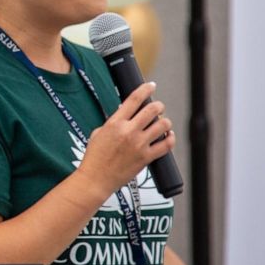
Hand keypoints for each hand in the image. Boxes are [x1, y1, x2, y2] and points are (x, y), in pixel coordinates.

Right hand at [80, 82, 174, 196]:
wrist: (96, 179)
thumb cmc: (94, 156)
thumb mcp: (99, 133)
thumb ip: (113, 122)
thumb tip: (126, 114)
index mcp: (115, 123)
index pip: (134, 99)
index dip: (145, 89)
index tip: (151, 85)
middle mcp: (129, 132)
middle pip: (152, 109)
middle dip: (158, 105)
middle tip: (158, 106)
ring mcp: (139, 145)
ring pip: (163, 125)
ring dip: (165, 121)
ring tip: (163, 122)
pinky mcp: (146, 158)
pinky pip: (166, 145)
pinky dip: (170, 138)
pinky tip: (168, 136)